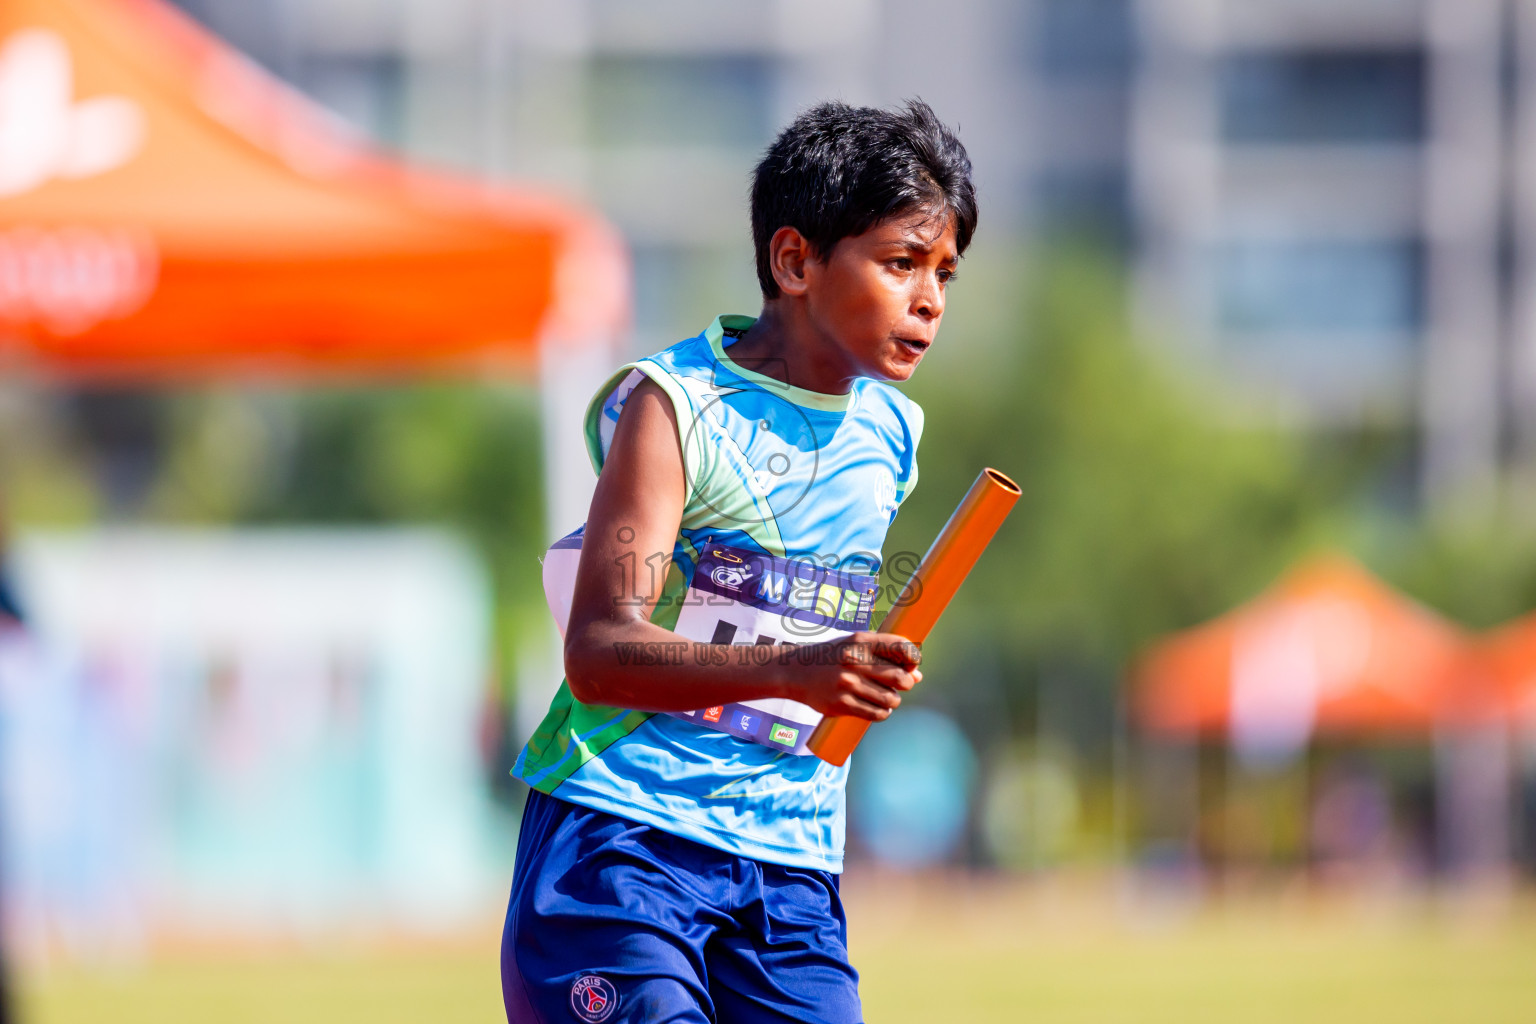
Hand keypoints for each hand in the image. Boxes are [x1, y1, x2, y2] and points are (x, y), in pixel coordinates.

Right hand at [787, 631, 922, 720]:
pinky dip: (882, 712)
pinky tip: (877, 707)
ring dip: (893, 700)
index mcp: (861, 641)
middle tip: (900, 684)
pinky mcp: (842, 704)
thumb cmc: (833, 657)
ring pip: (891, 699)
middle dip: (906, 683)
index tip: (912, 664)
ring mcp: (848, 684)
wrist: (796, 672)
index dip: (914, 658)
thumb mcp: (855, 646)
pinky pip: (876, 713)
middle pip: (901, 678)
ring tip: (885, 696)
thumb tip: (917, 676)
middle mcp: (855, 661)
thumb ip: (885, 655)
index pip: (901, 648)